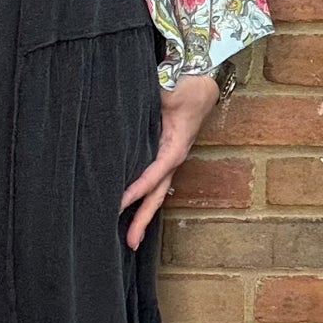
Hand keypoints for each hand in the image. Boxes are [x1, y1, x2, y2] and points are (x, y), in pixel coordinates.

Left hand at [119, 71, 220, 250]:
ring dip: (142, 214)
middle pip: (157, 195)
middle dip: (143, 220)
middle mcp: (172, 157)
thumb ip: (155, 98)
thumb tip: (135, 105)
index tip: (119, 204)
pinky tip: (130, 209)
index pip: (154, 173)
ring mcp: (168, 157)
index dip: (137, 189)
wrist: (202, 78)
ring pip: (154, 192)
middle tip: (130, 243)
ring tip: (129, 238)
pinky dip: (142, 197)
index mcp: (175, 146)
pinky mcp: (161, 152)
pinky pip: (151, 180)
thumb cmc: (188, 85)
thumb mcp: (171, 89)